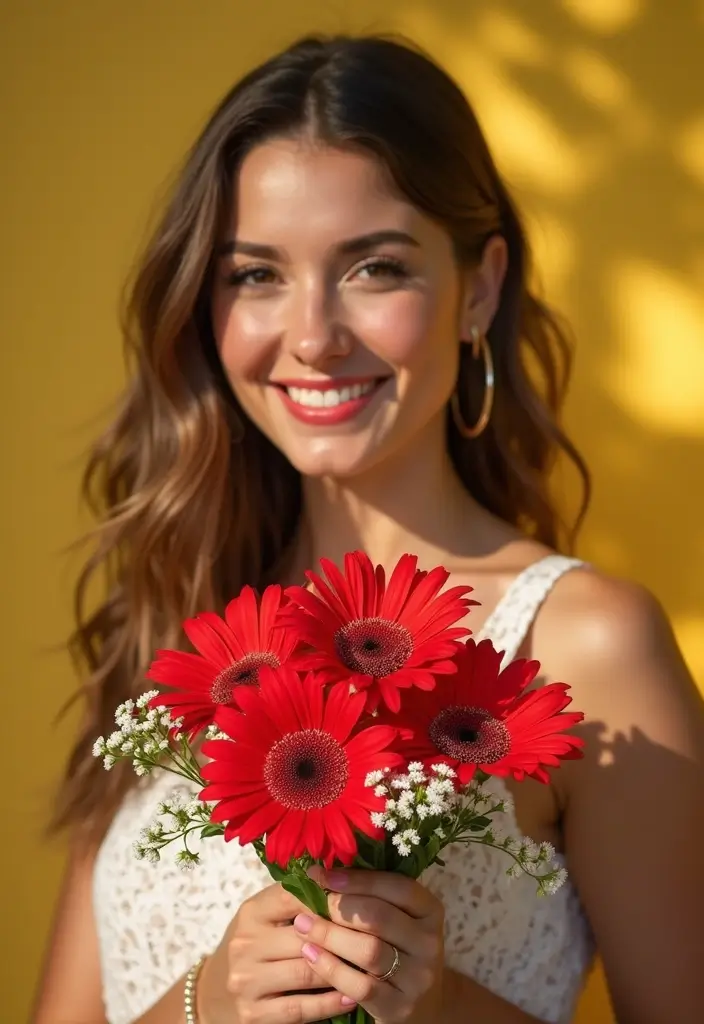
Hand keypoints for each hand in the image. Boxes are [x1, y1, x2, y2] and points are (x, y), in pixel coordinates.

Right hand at [198, 882, 357, 1023]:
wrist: (218, 989)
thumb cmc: (259, 943)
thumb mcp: (270, 916)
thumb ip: (299, 899)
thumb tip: (346, 877)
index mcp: (252, 911)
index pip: (296, 897)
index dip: (332, 899)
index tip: (364, 901)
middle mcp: (245, 943)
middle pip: (306, 936)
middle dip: (344, 937)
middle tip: (379, 937)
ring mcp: (246, 981)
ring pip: (306, 972)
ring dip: (342, 971)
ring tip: (371, 968)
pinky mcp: (252, 1015)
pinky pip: (300, 1008)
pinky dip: (329, 1003)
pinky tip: (351, 997)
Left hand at [293, 869, 444, 1023]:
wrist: (422, 1005)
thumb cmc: (398, 949)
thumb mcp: (398, 919)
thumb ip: (372, 897)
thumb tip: (323, 872)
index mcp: (431, 911)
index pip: (396, 886)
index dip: (356, 879)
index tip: (320, 874)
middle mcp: (430, 943)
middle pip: (379, 917)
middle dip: (338, 906)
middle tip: (306, 902)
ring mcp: (418, 978)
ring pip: (369, 951)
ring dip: (329, 935)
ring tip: (301, 925)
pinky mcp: (399, 1008)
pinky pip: (361, 986)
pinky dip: (331, 968)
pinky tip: (310, 954)